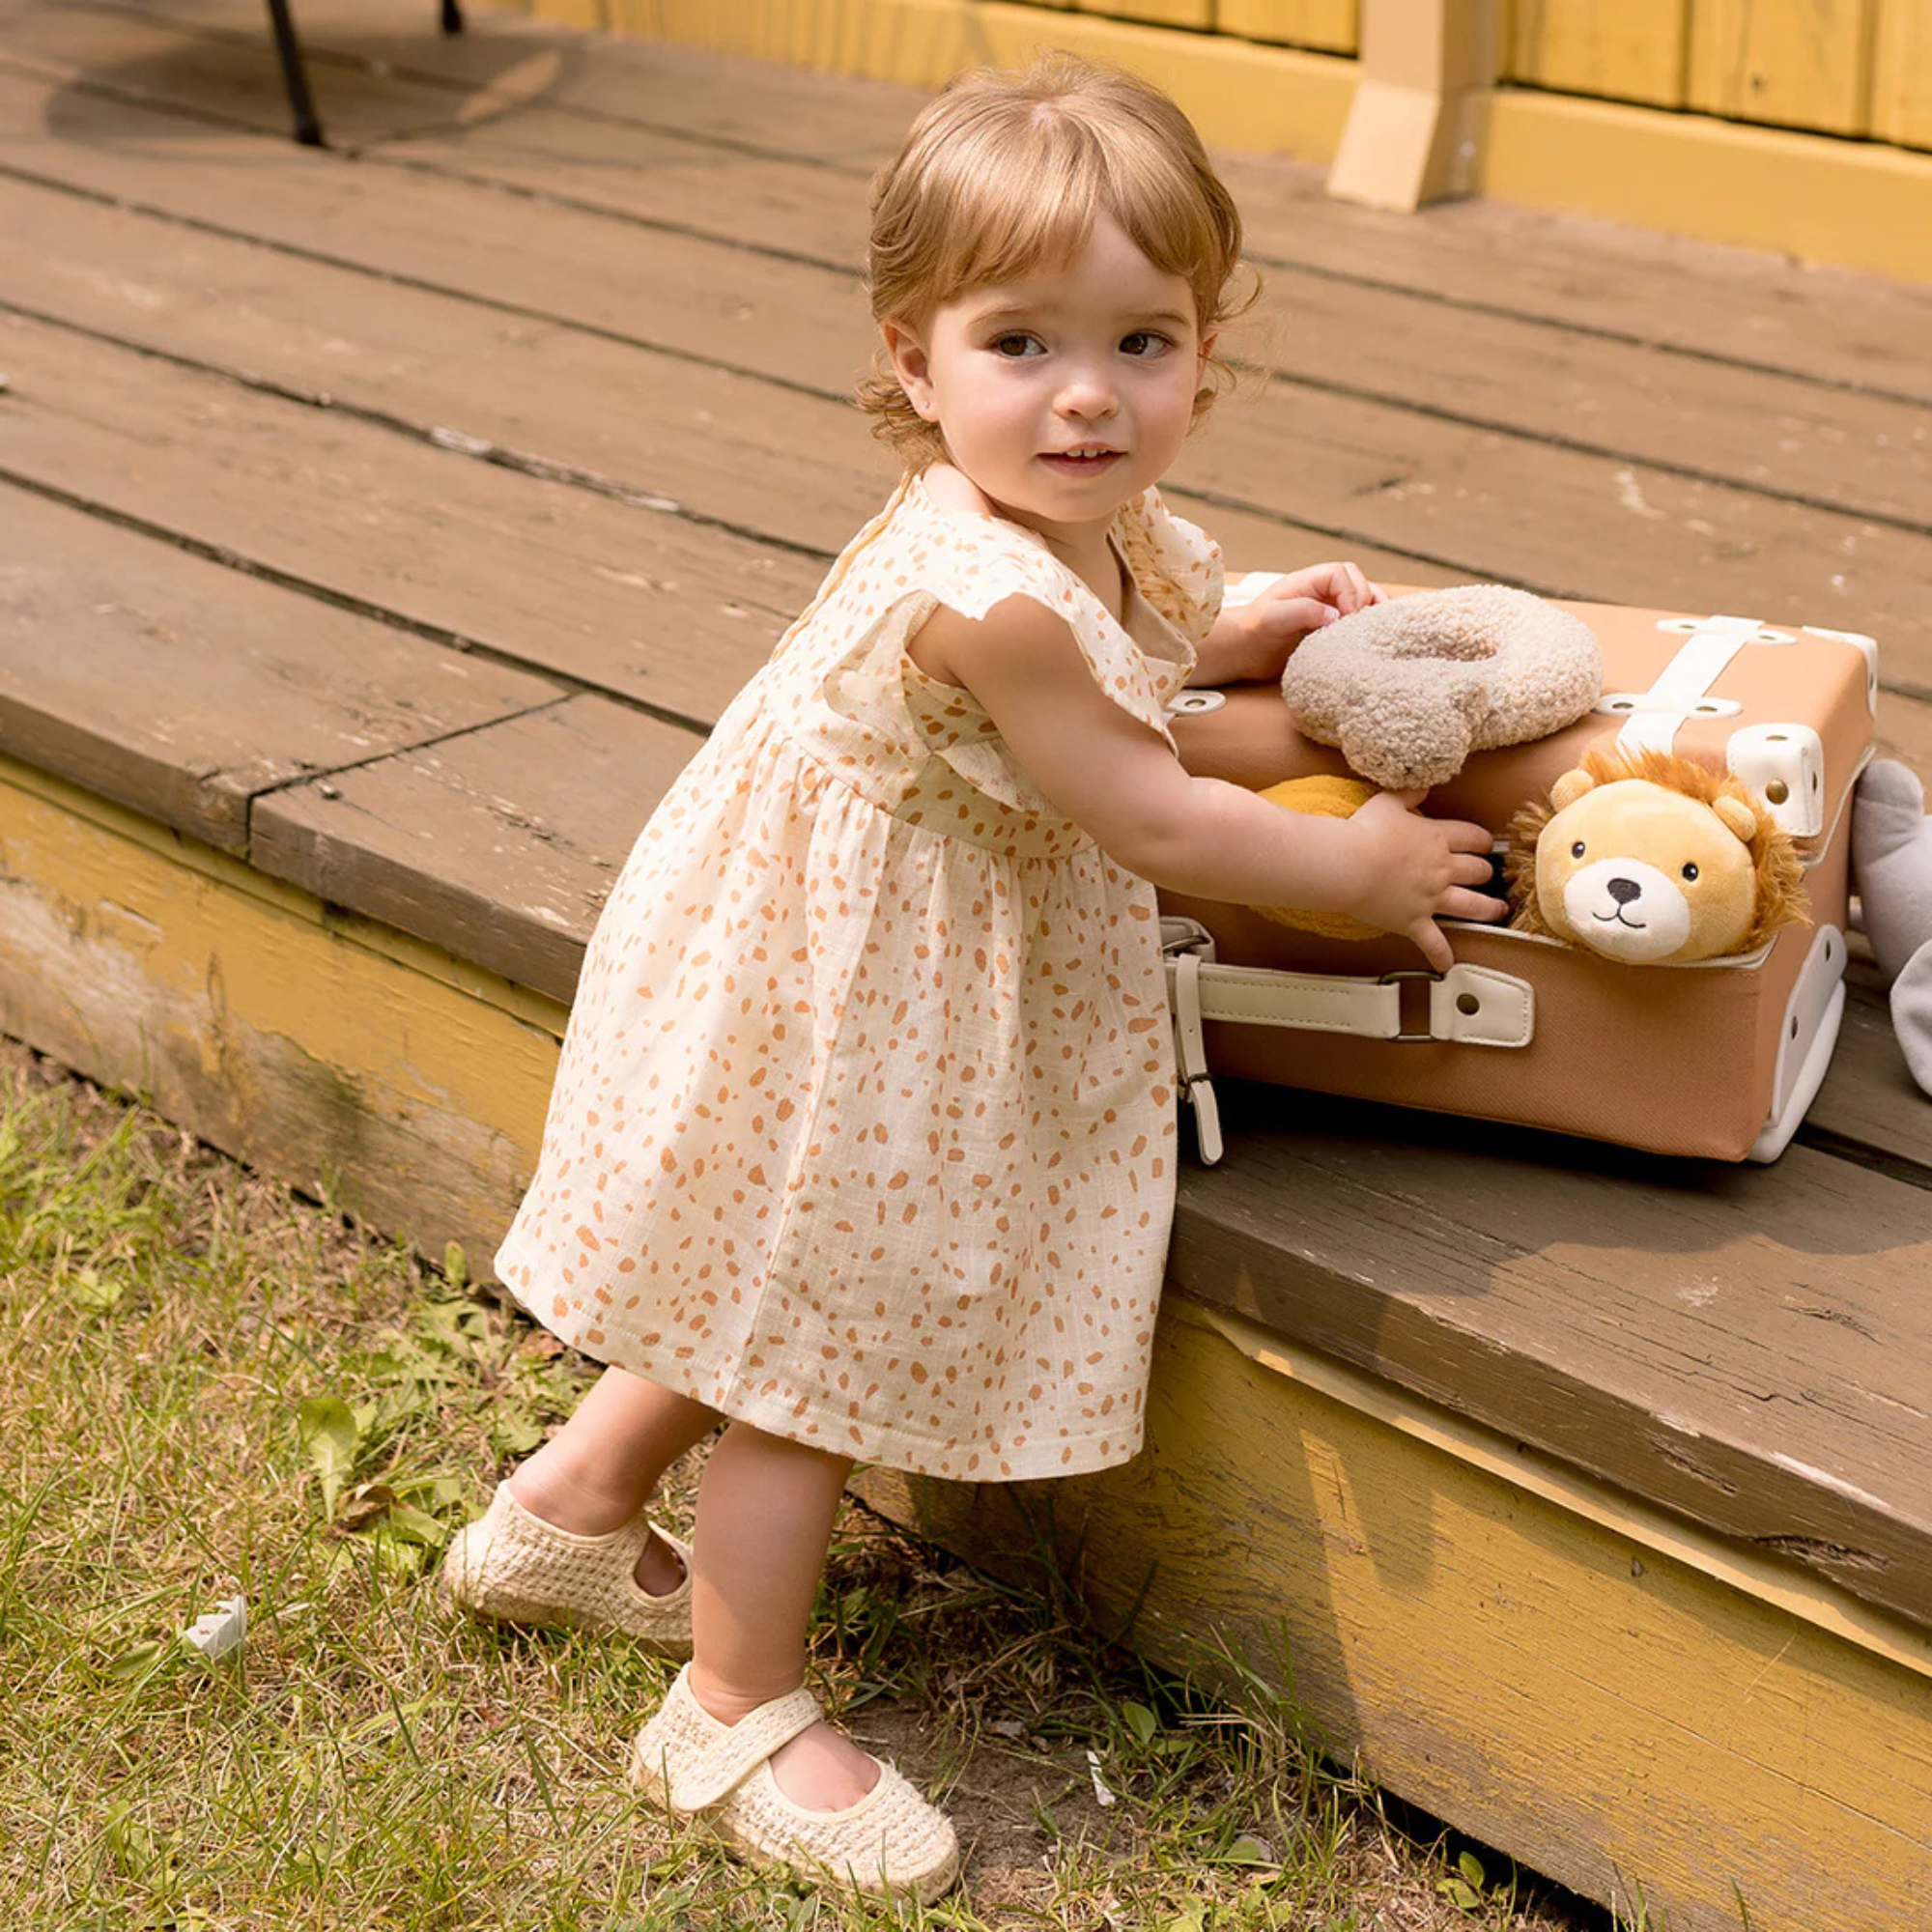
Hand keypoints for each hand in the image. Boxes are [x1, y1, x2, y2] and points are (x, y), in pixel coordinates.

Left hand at [1210, 563, 1385, 683]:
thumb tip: (1334, 615)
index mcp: (1306, 581)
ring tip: (1375, 627)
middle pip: (1356, 580)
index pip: (1340, 573)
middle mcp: (1319, 590)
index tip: (1348, 616)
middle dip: (1364, 598)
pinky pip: (1355, 618)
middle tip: (1361, 624)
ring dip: (1371, 609)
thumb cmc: (1253, 633)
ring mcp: (1327, 606)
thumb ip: (1303, 611)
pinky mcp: (1330, 625)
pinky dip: (1367, 623)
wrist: (1244, 652)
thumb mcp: (1273, 619)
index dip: (1350, 591)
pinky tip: (1371, 635)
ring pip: (1360, 597)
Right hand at [1343, 790, 1504, 972]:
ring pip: (1472, 905)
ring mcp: (1431, 898)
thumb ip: (1410, 793)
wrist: (1349, 865)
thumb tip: (1424, 786)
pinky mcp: (1414, 921)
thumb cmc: (1364, 832)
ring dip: (1488, 909)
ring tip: (1497, 911)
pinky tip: (1447, 966)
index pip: (1472, 838)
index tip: (1485, 843)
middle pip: (1478, 871)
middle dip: (1486, 872)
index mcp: (1437, 838)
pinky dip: (1440, 955)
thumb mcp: (1387, 801)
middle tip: (1489, 876)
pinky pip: (1433, 942)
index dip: (1482, 840)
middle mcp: (1441, 869)